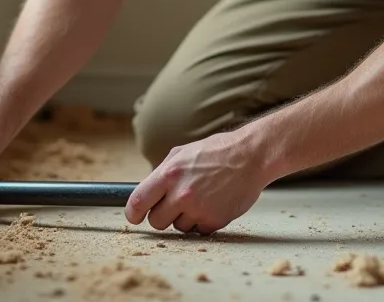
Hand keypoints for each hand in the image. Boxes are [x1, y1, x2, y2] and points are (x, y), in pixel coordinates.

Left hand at [124, 131, 269, 234]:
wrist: (251, 156)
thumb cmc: (217, 152)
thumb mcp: (182, 153)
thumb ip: (162, 173)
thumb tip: (147, 192)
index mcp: (169, 174)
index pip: (138, 202)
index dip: (132, 214)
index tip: (134, 217)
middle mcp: (181, 193)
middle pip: (156, 221)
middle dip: (162, 215)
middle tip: (175, 203)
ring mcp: (198, 209)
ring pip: (178, 227)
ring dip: (185, 217)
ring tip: (201, 197)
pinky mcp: (214, 221)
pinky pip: (198, 231)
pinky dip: (203, 221)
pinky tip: (213, 203)